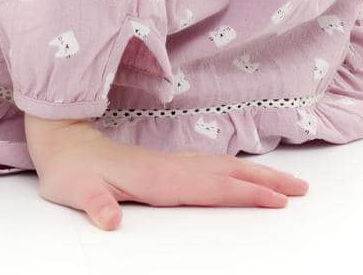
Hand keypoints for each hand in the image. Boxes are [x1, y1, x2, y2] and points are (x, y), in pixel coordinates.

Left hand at [23, 115, 308, 230]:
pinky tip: (245, 175)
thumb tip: (110, 220)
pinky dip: (236, 172)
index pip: (211, 188)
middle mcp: (171, 168)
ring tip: (287, 182)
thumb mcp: (77, 192)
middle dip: (266, 180)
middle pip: (228, 173)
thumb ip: (96, 205)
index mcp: (157, 178)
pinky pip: (212, 168)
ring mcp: (171, 164)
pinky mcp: (167, 166)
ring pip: (223, 168)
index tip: (277, 200)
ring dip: (257, 174)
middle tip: (301, 189)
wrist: (61, 142)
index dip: (244, 194)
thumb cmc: (71, 173)